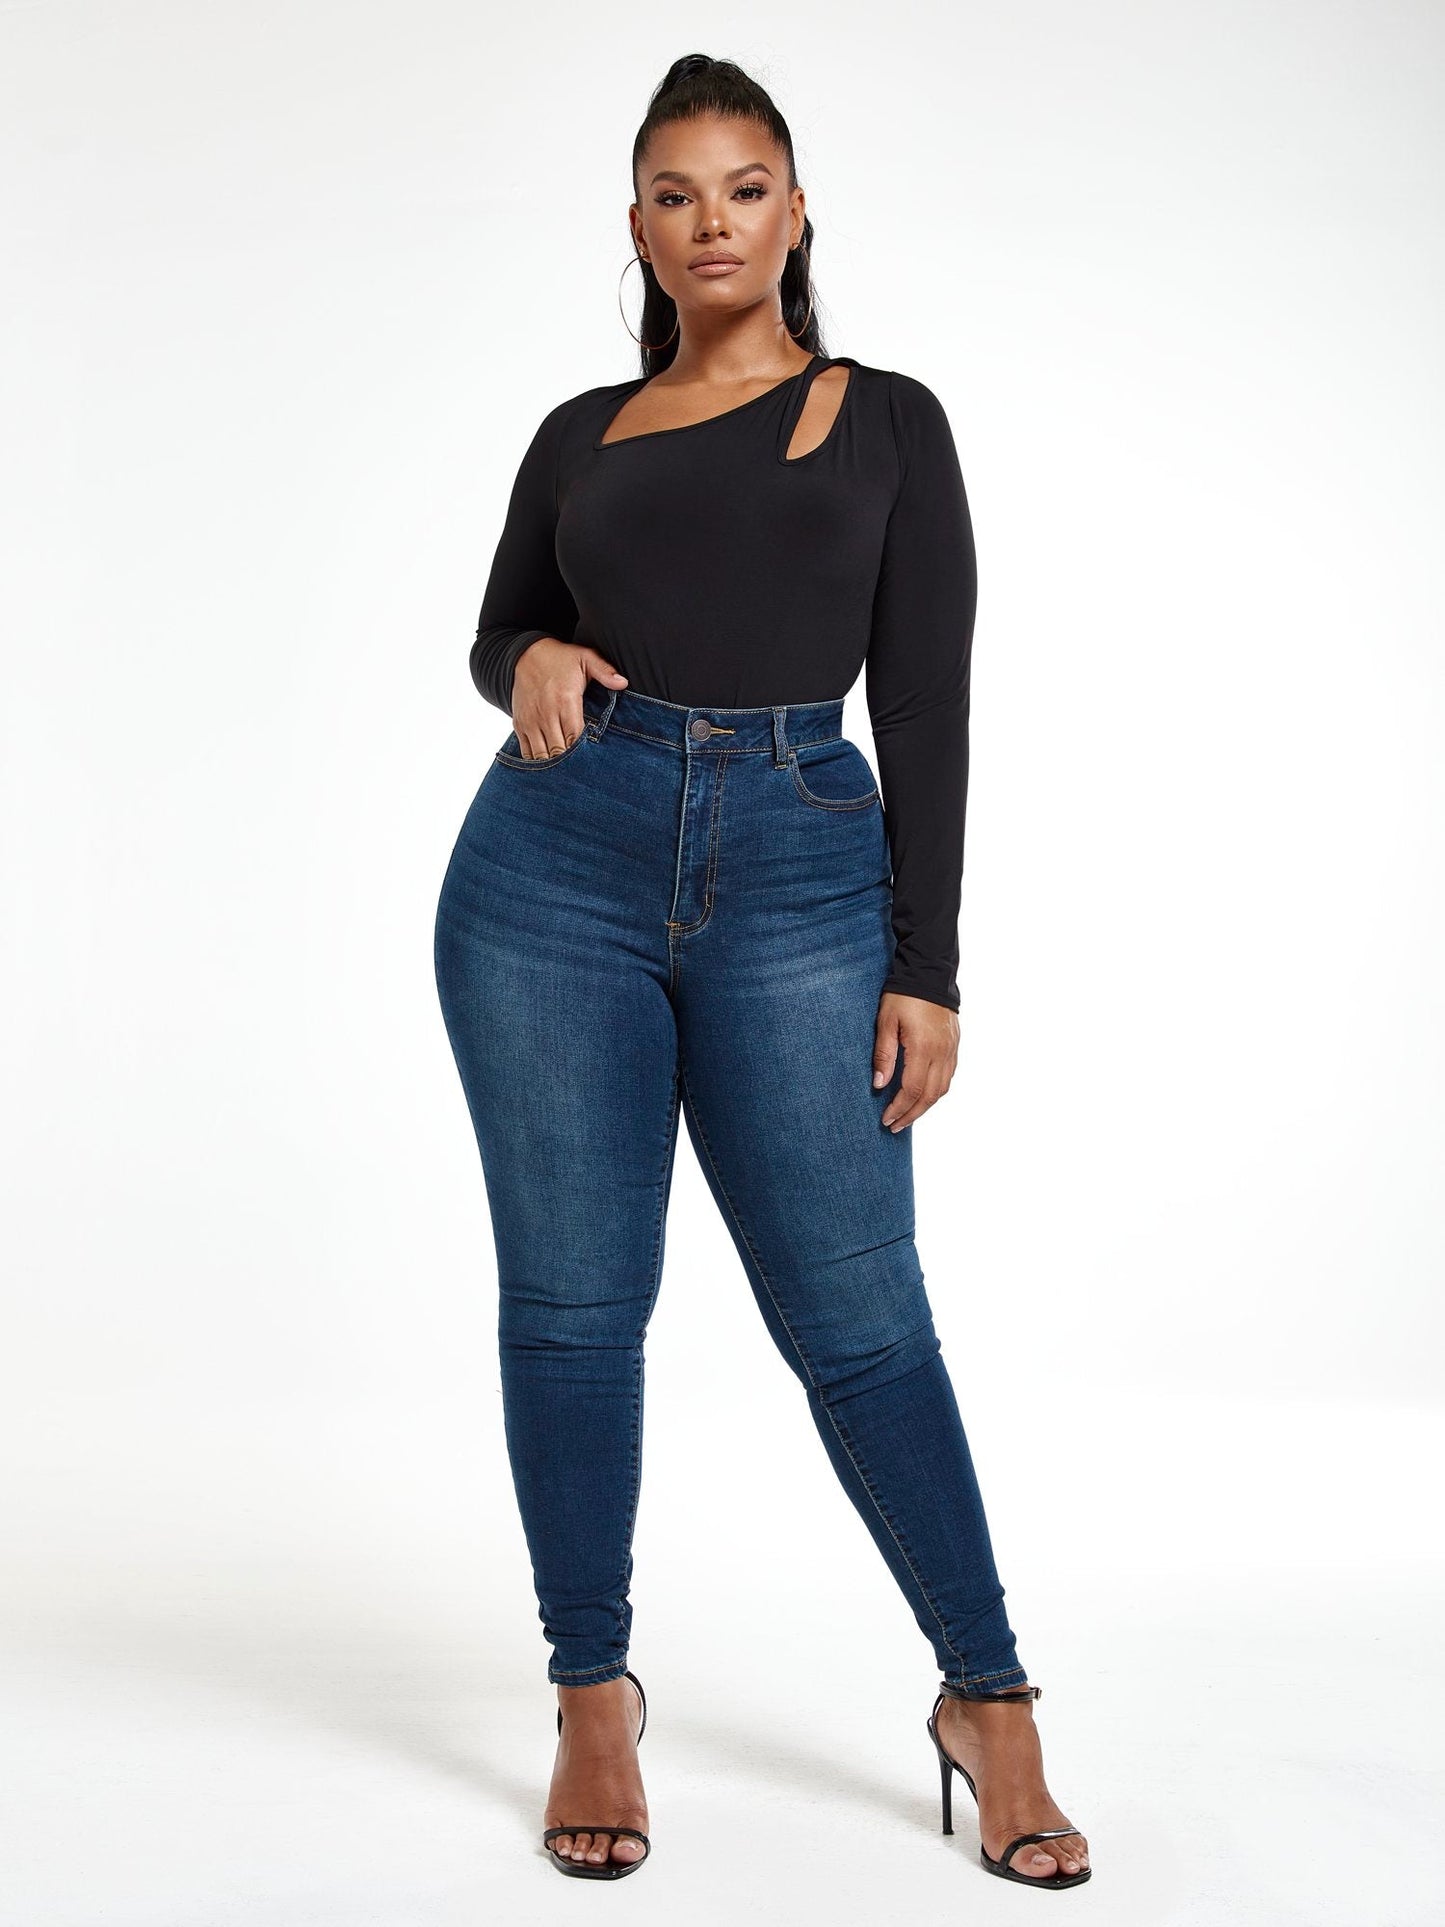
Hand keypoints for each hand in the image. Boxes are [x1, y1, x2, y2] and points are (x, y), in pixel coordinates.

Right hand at [511, 639, 627, 758]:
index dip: (584, 752)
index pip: (576, 738)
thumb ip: (605, 671)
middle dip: (570, 763)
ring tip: (567, 771)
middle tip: (582, 770)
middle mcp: (546, 714)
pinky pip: (526, 751)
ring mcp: (530, 721)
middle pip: (559, 751)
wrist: (525, 654)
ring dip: (553, 765)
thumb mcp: (585, 657)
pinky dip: (536, 761)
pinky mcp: (519, 724)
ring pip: (541, 755)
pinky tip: (549, 765)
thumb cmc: (560, 659)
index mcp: (565, 701)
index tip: (593, 758)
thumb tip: (623, 683)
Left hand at [872, 991, 958, 1130]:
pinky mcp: (954, 1045)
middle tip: (895, 1126)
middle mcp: (942, 1053)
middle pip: (929, 1096)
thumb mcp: (886, 1022)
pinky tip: (923, 1094)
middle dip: (912, 1114)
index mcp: (923, 1048)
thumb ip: (884, 1055)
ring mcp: (951, 1050)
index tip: (886, 1120)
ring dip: (925, 1106)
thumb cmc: (904, 996)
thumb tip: (879, 1084)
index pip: (912, 1089)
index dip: (899, 1108)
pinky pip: (948, 1076)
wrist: (930, 974)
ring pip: (942, 1089)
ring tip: (908, 1115)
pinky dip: (936, 1091)